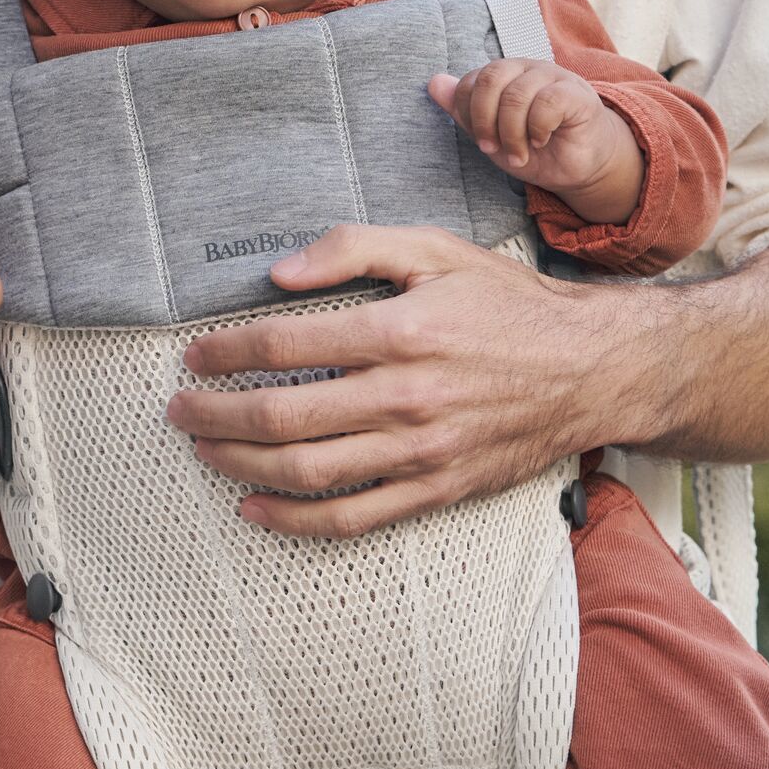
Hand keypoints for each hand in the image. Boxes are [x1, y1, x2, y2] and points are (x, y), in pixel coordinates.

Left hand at [163, 224, 649, 537]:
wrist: (590, 369)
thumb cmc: (507, 304)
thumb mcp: (434, 249)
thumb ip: (352, 249)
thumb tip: (277, 274)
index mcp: (398, 330)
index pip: (285, 344)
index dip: (226, 352)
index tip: (194, 355)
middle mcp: (404, 396)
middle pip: (283, 414)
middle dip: (216, 414)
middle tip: (178, 409)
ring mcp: (419, 450)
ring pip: (308, 471)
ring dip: (242, 464)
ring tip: (204, 450)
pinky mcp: (436, 488)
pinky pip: (353, 516)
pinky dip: (296, 519)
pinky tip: (256, 508)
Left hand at [428, 60, 641, 225]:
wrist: (577, 166)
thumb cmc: (534, 147)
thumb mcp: (492, 134)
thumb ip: (463, 110)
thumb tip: (434, 83)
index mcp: (504, 75)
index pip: (472, 81)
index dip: (469, 115)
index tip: (482, 143)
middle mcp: (527, 69)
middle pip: (491, 78)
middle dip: (485, 121)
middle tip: (493, 149)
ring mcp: (553, 77)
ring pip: (517, 95)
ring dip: (512, 134)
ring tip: (520, 155)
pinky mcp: (576, 93)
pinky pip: (547, 103)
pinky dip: (537, 128)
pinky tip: (541, 141)